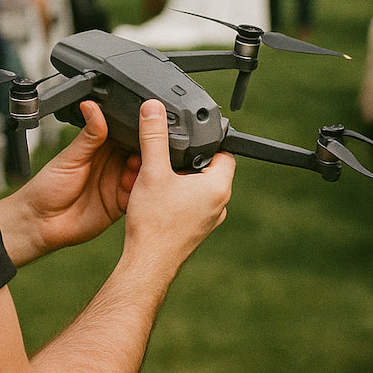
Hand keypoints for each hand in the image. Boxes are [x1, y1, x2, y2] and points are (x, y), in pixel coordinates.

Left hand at [0, 101, 139, 265]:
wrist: (41, 222)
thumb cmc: (48, 186)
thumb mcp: (71, 156)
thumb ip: (89, 135)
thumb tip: (92, 106)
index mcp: (99, 147)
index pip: (124, 134)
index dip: (136, 130)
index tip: (146, 127)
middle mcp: (111, 164)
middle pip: (137, 153)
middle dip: (146, 151)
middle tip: (147, 150)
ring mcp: (116, 184)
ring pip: (140, 175)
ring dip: (144, 172)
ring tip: (137, 170)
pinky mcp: (120, 204)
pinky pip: (138, 197)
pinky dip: (142, 193)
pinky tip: (139, 190)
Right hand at [121, 100, 233, 272]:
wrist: (147, 264)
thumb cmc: (154, 224)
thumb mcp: (152, 171)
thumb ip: (154, 137)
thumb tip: (153, 109)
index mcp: (217, 187)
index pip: (225, 152)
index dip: (208, 140)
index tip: (190, 135)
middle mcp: (218, 204)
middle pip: (208, 169)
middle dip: (186, 159)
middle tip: (166, 154)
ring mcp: (208, 220)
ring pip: (197, 188)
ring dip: (179, 179)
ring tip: (157, 175)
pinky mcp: (195, 231)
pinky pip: (190, 205)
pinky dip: (175, 197)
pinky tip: (155, 197)